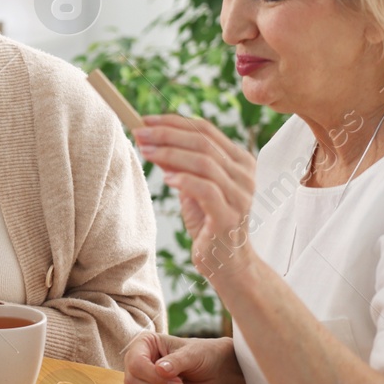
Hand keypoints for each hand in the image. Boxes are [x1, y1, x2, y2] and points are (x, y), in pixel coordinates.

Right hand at [123, 333, 241, 383]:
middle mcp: (138, 357)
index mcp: (145, 342)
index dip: (153, 376)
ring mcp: (140, 374)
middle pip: (132, 379)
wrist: (213, 370)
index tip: (177, 380)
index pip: (136, 362)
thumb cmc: (203, 354)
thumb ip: (176, 361)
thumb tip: (160, 369)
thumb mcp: (192, 355)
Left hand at [135, 115, 258, 283]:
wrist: (229, 263)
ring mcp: (240, 195)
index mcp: (239, 161)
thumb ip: (179, 165)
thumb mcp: (192, 189)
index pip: (206, 130)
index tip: (145, 120)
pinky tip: (166, 179)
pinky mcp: (230, 216)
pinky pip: (206, 190)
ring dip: (170, 154)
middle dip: (167, 134)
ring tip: (146, 152)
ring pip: (204, 162)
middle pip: (203, 142)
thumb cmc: (209, 223)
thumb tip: (152, 141)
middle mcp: (244, 174)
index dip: (174, 122)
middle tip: (139, 133)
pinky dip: (184, 180)